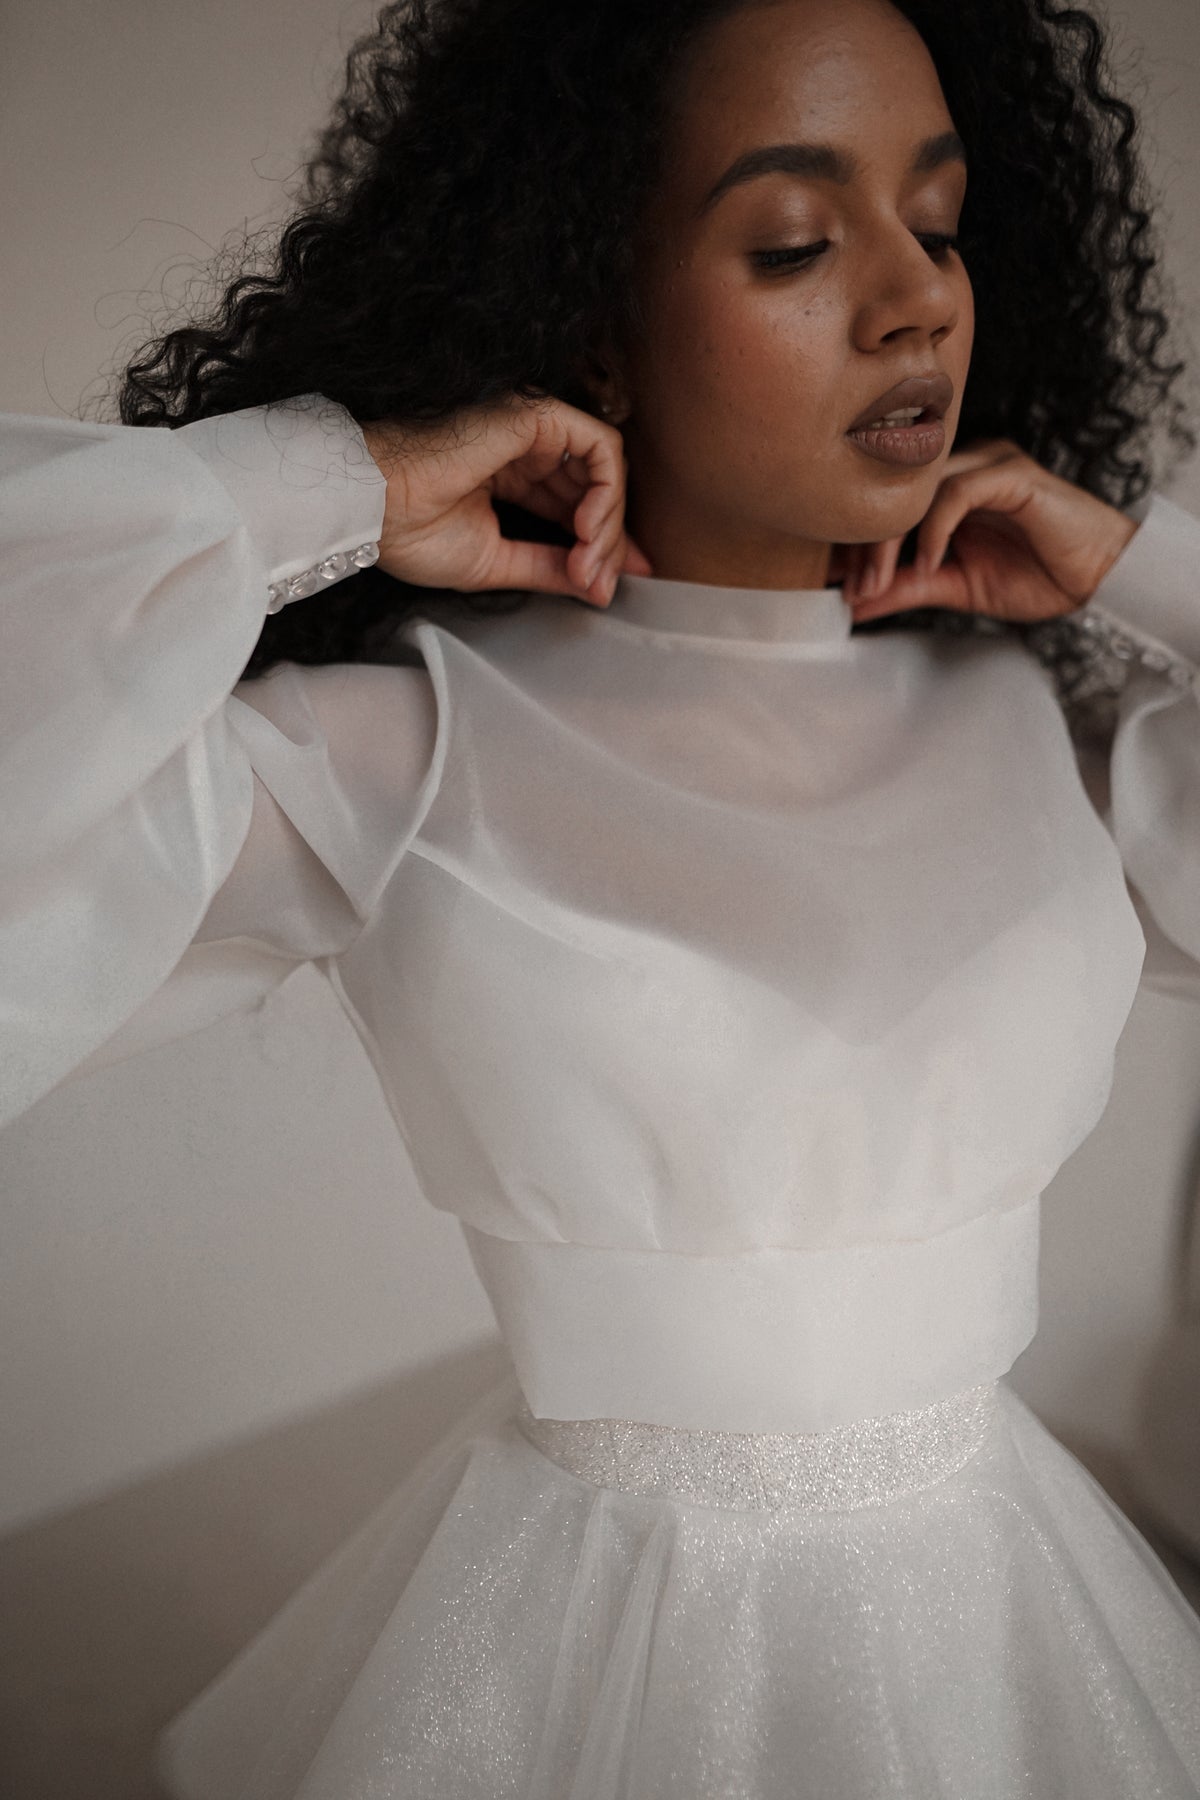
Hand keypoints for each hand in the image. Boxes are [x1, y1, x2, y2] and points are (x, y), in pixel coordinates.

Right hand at [359, 394, 652, 605]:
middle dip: (608, 544)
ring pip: (604, 470)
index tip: (607, 587)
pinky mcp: (537, 418)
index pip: (573, 505)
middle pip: (594, 491)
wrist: (371, 506)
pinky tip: (588, 531)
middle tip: (599, 586)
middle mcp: (525, 447)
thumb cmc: (408, 530)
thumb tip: (596, 587)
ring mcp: (532, 429)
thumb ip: (547, 567)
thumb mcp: (495, 561)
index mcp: (509, 474)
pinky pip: (601, 450)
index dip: (600, 545)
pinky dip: (608, 494)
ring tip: (589, 565)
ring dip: (609, 526)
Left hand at [832, 439, 1141, 624]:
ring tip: (881, 583)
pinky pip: (956, 493)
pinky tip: (930, 563)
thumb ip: (907, 587)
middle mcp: (962, 466)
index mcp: (945, 486)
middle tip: (853, 590)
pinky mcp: (1010, 473)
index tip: (836, 586)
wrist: (1099, 577)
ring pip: (916, 492)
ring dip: (891, 541)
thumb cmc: (1037, 575)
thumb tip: (855, 603)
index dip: (855, 545)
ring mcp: (986, 464)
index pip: (884, 506)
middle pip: (891, 494)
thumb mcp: (955, 586)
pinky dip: (934, 530)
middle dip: (865, 547)